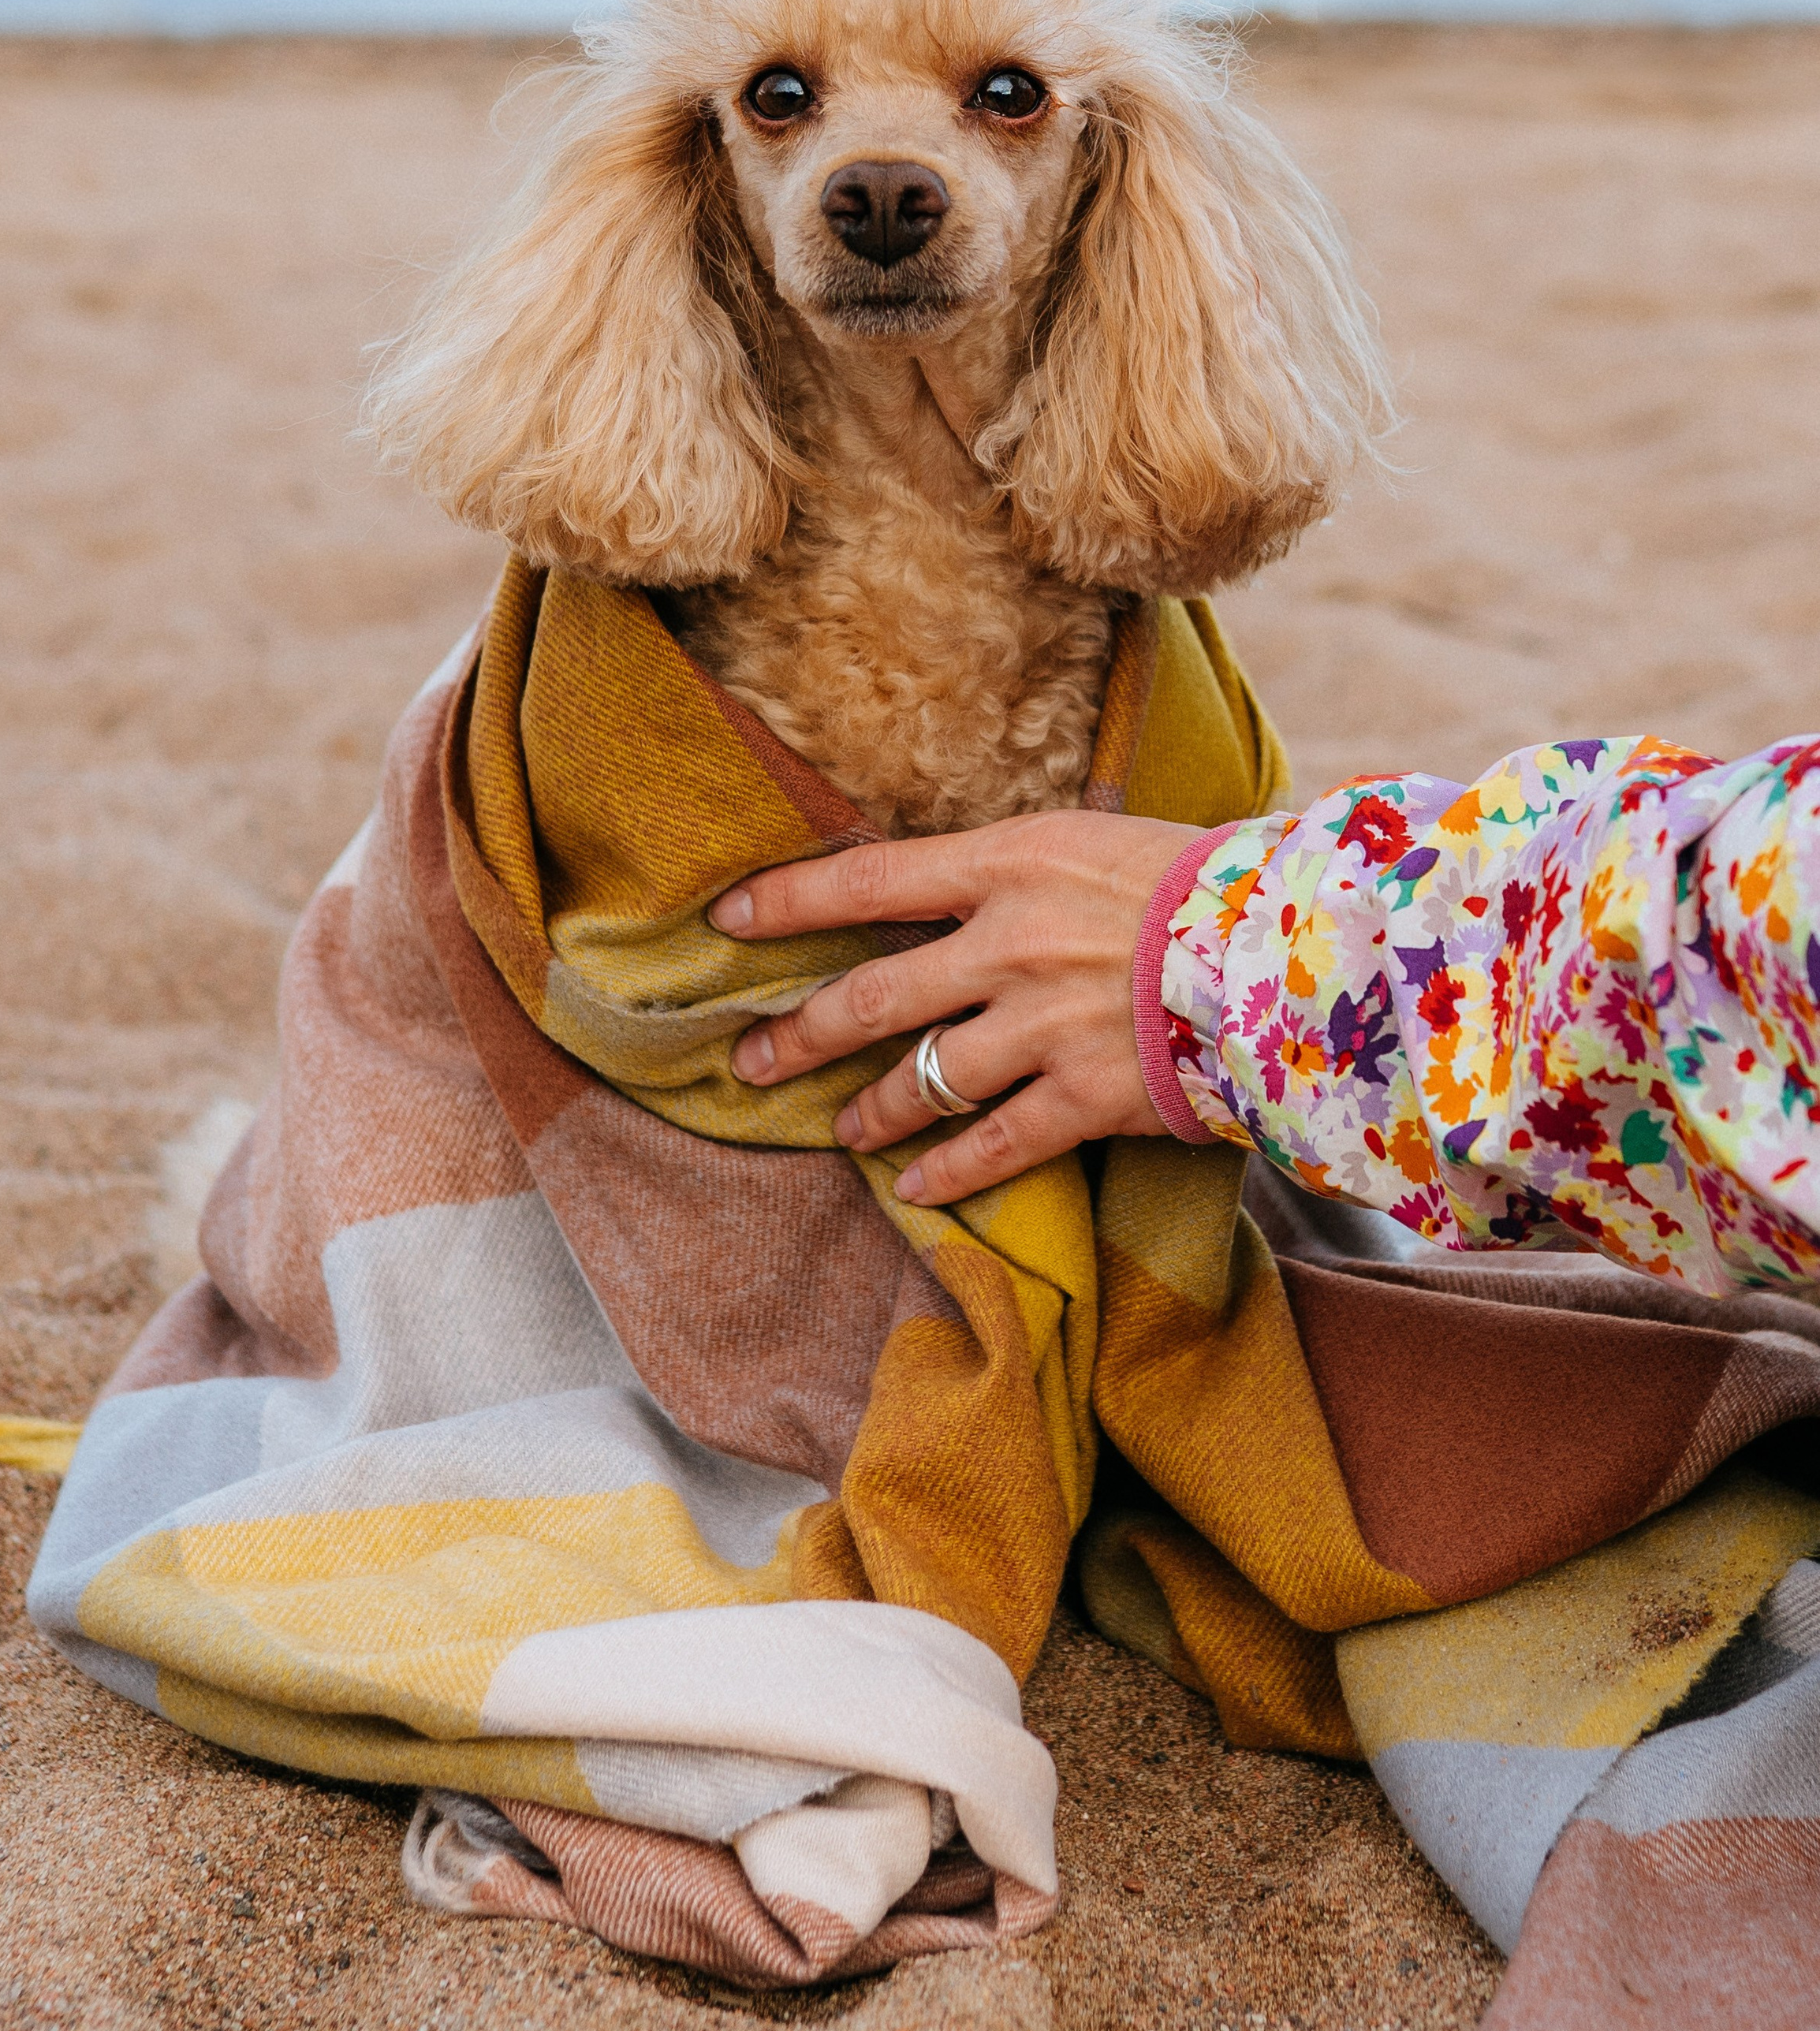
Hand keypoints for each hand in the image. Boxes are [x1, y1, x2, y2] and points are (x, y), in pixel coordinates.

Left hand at [708, 811, 1201, 1207]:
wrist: (1300, 948)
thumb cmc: (1209, 878)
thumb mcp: (1101, 840)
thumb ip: (1025, 870)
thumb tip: (969, 883)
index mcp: (1011, 863)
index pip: (868, 878)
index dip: (790, 899)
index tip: (730, 916)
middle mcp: (1010, 946)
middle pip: (872, 995)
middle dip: (802, 1031)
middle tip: (753, 1057)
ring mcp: (1043, 1026)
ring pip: (921, 1079)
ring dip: (869, 1108)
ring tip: (839, 1127)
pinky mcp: (1086, 1097)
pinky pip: (993, 1145)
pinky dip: (947, 1172)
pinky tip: (914, 1190)